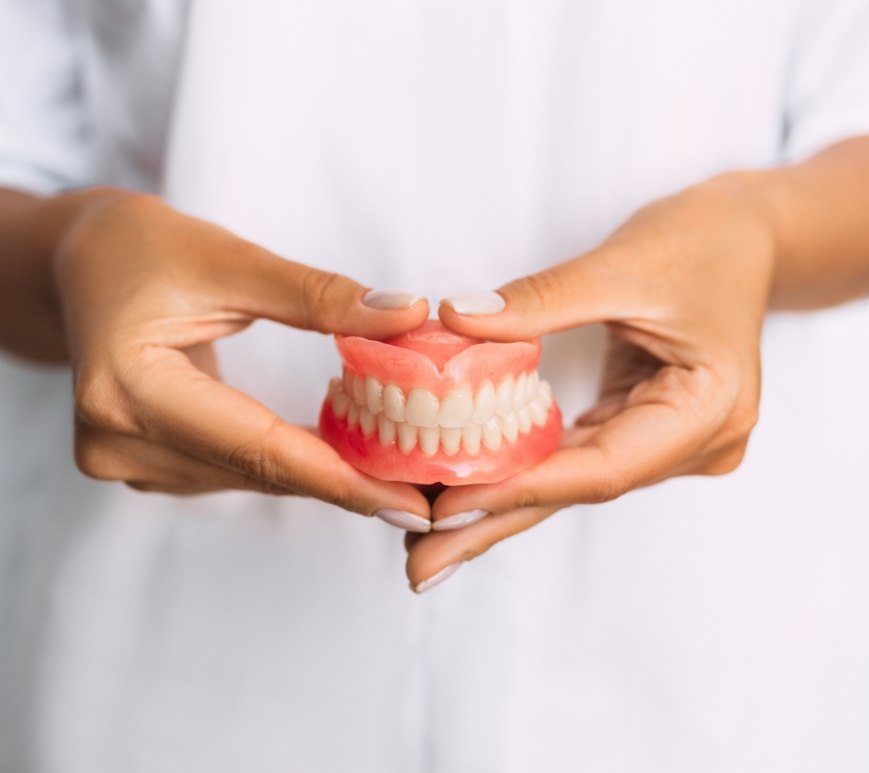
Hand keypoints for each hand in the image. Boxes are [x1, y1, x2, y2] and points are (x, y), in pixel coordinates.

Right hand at [54, 188, 430, 518]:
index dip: (342, 479)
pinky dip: (284, 462)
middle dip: (346, 484)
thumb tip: (408, 317)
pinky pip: (231, 470)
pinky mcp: (138, 462)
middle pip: (257, 471)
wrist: (80, 264)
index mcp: (130, 388)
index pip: (258, 448)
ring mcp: (122, 460)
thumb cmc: (143, 249)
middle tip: (425, 494)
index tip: (412, 503)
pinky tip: (335, 454)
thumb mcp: (231, 260)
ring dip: (319, 474)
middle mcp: (117, 440)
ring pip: (248, 477)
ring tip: (394, 472)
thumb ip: (319, 295)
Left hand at [405, 175, 775, 590]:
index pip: (602, 466)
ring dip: (500, 505)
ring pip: (571, 481)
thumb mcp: (621, 264)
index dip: (520, 488)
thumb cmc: (703, 242)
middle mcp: (695, 442)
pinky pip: (574, 456)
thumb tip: (456, 320)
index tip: (446, 507)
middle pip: (580, 490)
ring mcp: (671, 441)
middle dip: (495, 524)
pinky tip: (473, 488)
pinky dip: (522, 470)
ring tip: (430, 538)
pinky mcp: (643, 427)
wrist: (745, 236)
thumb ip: (540, 299)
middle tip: (421, 567)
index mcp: (709, 410)